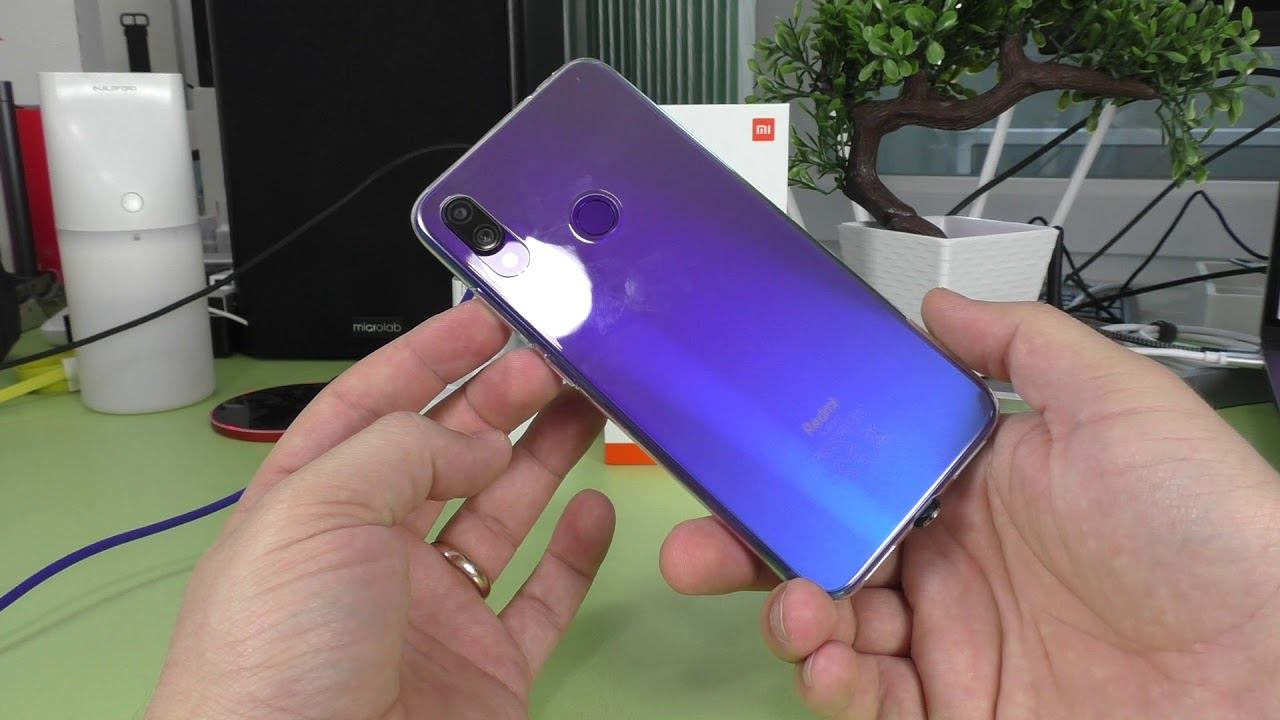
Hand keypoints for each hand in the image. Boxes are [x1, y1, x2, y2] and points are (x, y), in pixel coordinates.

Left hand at [147, 301, 612, 719]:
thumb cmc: (271, 662)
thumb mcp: (315, 514)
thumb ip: (401, 450)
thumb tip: (476, 441)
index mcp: (311, 508)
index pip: (374, 408)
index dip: (429, 358)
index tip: (488, 321)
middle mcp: (372, 554)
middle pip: (447, 453)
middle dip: (500, 398)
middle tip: (554, 361)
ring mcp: (433, 610)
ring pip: (502, 513)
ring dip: (544, 456)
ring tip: (586, 407)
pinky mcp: (488, 665)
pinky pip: (543, 596)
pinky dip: (576, 553)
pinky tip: (594, 509)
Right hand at [661, 289, 1279, 717]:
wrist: (1273, 661)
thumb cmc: (1212, 526)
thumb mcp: (1118, 404)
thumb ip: (1022, 343)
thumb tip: (940, 304)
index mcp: (977, 488)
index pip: (854, 475)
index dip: (792, 473)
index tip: (739, 462)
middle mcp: (953, 566)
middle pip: (822, 555)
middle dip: (748, 553)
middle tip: (697, 550)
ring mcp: (954, 645)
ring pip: (831, 629)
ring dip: (788, 618)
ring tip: (794, 609)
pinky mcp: (960, 714)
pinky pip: (870, 700)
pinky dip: (832, 684)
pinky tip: (830, 659)